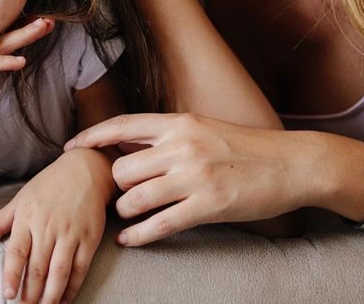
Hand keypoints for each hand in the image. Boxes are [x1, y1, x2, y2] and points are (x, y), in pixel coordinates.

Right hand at [0, 17, 54, 87]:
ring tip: (44, 26)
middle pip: (8, 35)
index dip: (21, 26)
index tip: (40, 18)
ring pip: (3, 45)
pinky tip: (20, 61)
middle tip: (51, 20)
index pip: (1, 33)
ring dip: (25, 36)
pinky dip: (4, 63)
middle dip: (30, 27)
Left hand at [0, 149, 114, 303]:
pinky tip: (65, 300)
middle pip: (39, 267)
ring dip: (51, 296)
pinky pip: (80, 269)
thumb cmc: (49, 185)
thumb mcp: (20, 198)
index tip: (8, 294)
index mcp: (28, 218)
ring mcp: (70, 234)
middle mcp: (49, 227)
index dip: (12, 275)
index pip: (18, 252)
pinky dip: (72, 287)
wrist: (85, 170)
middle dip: (31, 293)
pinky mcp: (89, 239)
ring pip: (60, 272)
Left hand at [66, 113, 312, 245]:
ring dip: (126, 211)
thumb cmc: (245, 147)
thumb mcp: (202, 128)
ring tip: (127, 216)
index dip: (91, 137)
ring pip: (135, 198)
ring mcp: (195, 177)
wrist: (292, 164)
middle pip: (122, 168)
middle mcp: (182, 146)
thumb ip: (166, 135)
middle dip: (115, 186)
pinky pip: (160, 224)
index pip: (122, 126)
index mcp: (179, 122)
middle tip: (115, 195)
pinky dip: (139, 235)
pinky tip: (130, 239)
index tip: (71, 149)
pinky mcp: (209, 206)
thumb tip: (126, 143)